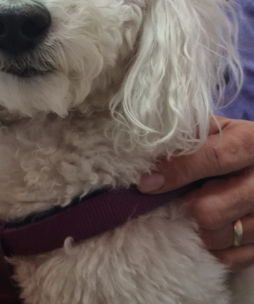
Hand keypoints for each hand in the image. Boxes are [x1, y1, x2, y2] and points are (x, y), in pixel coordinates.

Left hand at [138, 116, 253, 269]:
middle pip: (210, 210)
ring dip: (195, 229)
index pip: (214, 159)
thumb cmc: (226, 143)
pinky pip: (232, 258)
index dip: (176, 172)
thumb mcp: (211, 131)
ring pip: (218, 237)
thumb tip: (147, 163)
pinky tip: (204, 231)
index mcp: (250, 142)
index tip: (146, 183)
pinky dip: (212, 248)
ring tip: (190, 213)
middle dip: (182, 208)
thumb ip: (184, 142)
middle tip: (170, 202)